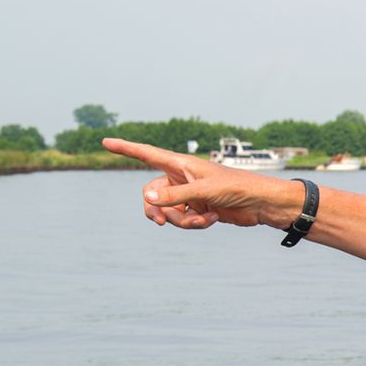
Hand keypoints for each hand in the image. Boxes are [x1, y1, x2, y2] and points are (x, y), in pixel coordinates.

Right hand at [107, 138, 276, 229]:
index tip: (105, 141)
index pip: (147, 154)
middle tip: (160, 223)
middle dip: (155, 210)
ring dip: (182, 220)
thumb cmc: (237, 188)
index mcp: (181, 164)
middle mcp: (181, 177)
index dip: (126, 148)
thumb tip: (145, 197)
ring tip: (204, 219)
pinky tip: (212, 220)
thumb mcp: (204, 191)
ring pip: (168, 211)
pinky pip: (183, 220)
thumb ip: (174, 195)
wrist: (260, 205)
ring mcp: (188, 194)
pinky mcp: (197, 209)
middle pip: (151, 194)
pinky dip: (194, 224)